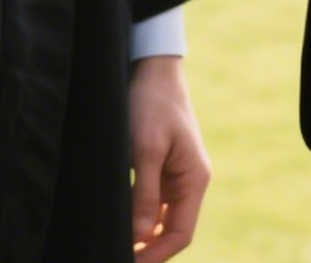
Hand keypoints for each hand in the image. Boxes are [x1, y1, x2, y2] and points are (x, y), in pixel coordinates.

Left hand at [127, 55, 210, 261]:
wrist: (153, 67)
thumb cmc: (152, 103)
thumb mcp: (146, 147)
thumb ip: (146, 194)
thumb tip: (141, 237)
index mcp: (195, 178)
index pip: (181, 233)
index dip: (156, 255)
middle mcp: (190, 181)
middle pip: (173, 230)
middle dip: (149, 249)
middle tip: (117, 256)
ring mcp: (176, 174)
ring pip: (162, 218)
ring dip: (143, 235)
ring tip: (116, 245)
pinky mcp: (162, 166)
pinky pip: (154, 202)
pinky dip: (140, 216)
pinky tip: (121, 221)